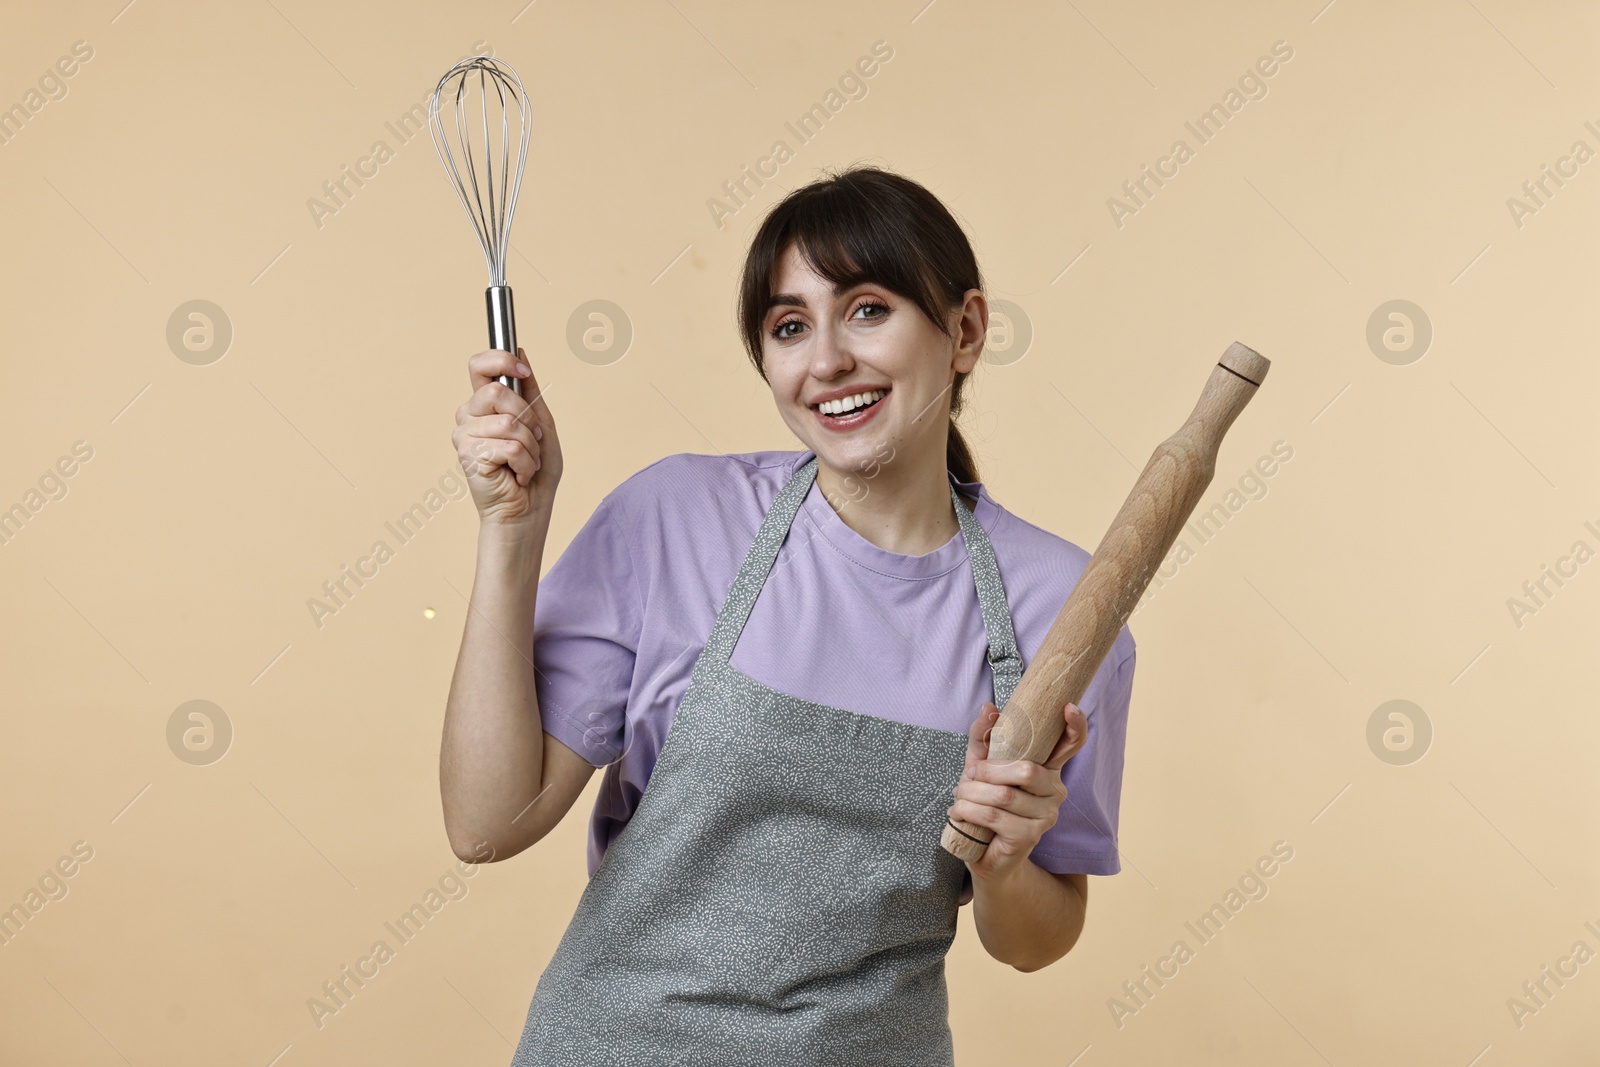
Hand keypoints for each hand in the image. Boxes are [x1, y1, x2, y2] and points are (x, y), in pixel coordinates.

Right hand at [452, 347, 562, 526]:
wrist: (527, 511)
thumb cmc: (534, 471)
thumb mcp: (541, 423)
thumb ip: (530, 390)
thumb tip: (520, 350)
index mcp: (484, 405)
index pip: (479, 366)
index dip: (500, 360)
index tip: (522, 370)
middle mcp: (469, 416)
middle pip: (498, 393)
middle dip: (527, 418)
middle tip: (531, 440)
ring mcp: (464, 435)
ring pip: (508, 422)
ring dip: (530, 446)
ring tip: (526, 462)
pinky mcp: (468, 456)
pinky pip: (509, 446)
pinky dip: (525, 463)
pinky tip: (518, 475)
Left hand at [949, 700, 1087, 888]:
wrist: (986, 856)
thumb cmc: (986, 806)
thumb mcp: (981, 767)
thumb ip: (984, 738)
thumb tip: (989, 708)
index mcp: (1048, 770)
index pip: (1070, 744)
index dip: (1075, 726)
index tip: (1067, 706)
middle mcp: (1056, 791)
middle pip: (1025, 769)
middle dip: (987, 770)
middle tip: (967, 776)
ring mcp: (1046, 816)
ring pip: (1004, 795)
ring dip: (971, 793)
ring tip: (959, 795)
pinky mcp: (1030, 836)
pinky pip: (995, 816)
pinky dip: (970, 811)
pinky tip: (958, 812)